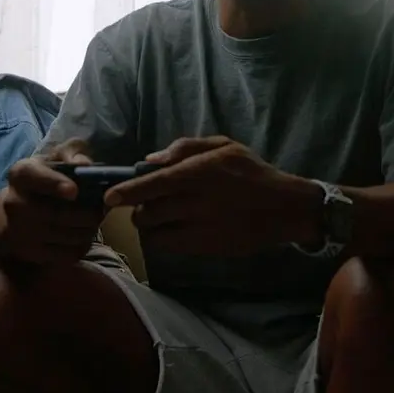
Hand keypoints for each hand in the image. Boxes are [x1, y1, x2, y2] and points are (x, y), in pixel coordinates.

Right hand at [0, 139, 103, 264]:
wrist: (16, 214)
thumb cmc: (46, 179)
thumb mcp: (57, 158)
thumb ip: (73, 152)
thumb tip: (83, 163)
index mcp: (21, 174)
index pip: (32, 176)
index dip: (52, 183)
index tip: (74, 191)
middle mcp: (13, 203)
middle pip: (55, 213)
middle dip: (85, 213)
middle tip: (101, 210)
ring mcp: (19, 231)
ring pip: (65, 235)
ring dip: (88, 229)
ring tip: (95, 221)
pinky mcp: (29, 253)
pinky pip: (66, 253)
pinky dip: (82, 245)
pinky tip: (84, 235)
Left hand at [104, 136, 318, 255]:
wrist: (283, 208)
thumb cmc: (252, 172)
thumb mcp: (224, 146)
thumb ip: (186, 148)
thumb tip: (150, 160)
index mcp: (198, 171)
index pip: (152, 183)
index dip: (126, 192)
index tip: (110, 198)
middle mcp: (195, 200)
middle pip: (147, 210)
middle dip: (139, 208)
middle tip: (146, 204)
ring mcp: (198, 226)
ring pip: (153, 230)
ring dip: (148, 224)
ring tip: (158, 217)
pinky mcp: (203, 246)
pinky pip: (167, 246)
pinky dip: (161, 239)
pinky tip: (170, 231)